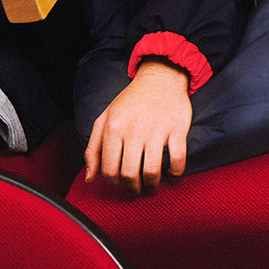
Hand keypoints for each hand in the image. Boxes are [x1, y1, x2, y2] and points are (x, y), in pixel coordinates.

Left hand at [84, 58, 191, 193]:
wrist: (159, 79)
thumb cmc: (130, 102)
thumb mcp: (105, 119)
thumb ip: (93, 149)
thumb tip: (89, 178)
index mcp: (113, 128)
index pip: (109, 168)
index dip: (113, 182)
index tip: (119, 183)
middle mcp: (133, 130)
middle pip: (129, 173)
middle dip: (131, 188)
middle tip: (135, 189)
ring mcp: (156, 130)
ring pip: (152, 170)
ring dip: (151, 185)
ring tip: (151, 185)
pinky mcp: (177, 129)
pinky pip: (178, 159)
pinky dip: (176, 172)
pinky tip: (172, 174)